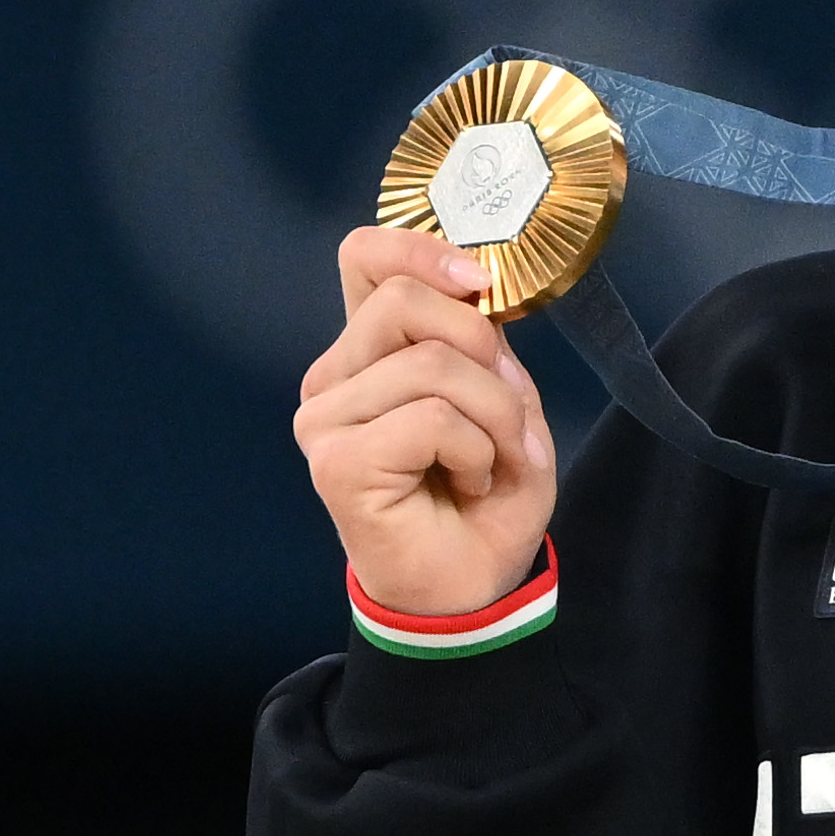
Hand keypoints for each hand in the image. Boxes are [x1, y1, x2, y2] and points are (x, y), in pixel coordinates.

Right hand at [294, 228, 557, 615]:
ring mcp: (325, 418)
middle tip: (509, 414)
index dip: (419, 249)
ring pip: (433, 363)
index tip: (478, 283)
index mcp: (370, 351)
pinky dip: (477, 449)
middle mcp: (335, 376)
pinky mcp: (336, 460)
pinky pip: (432, 418)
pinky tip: (469, 482)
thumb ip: (484, 343)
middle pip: (404, 300)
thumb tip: (477, 295)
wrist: (470, 586)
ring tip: (494, 460)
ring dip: (495, 414)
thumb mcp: (505, 401)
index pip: (364, 257)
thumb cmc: (483, 496)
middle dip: (485, 351)